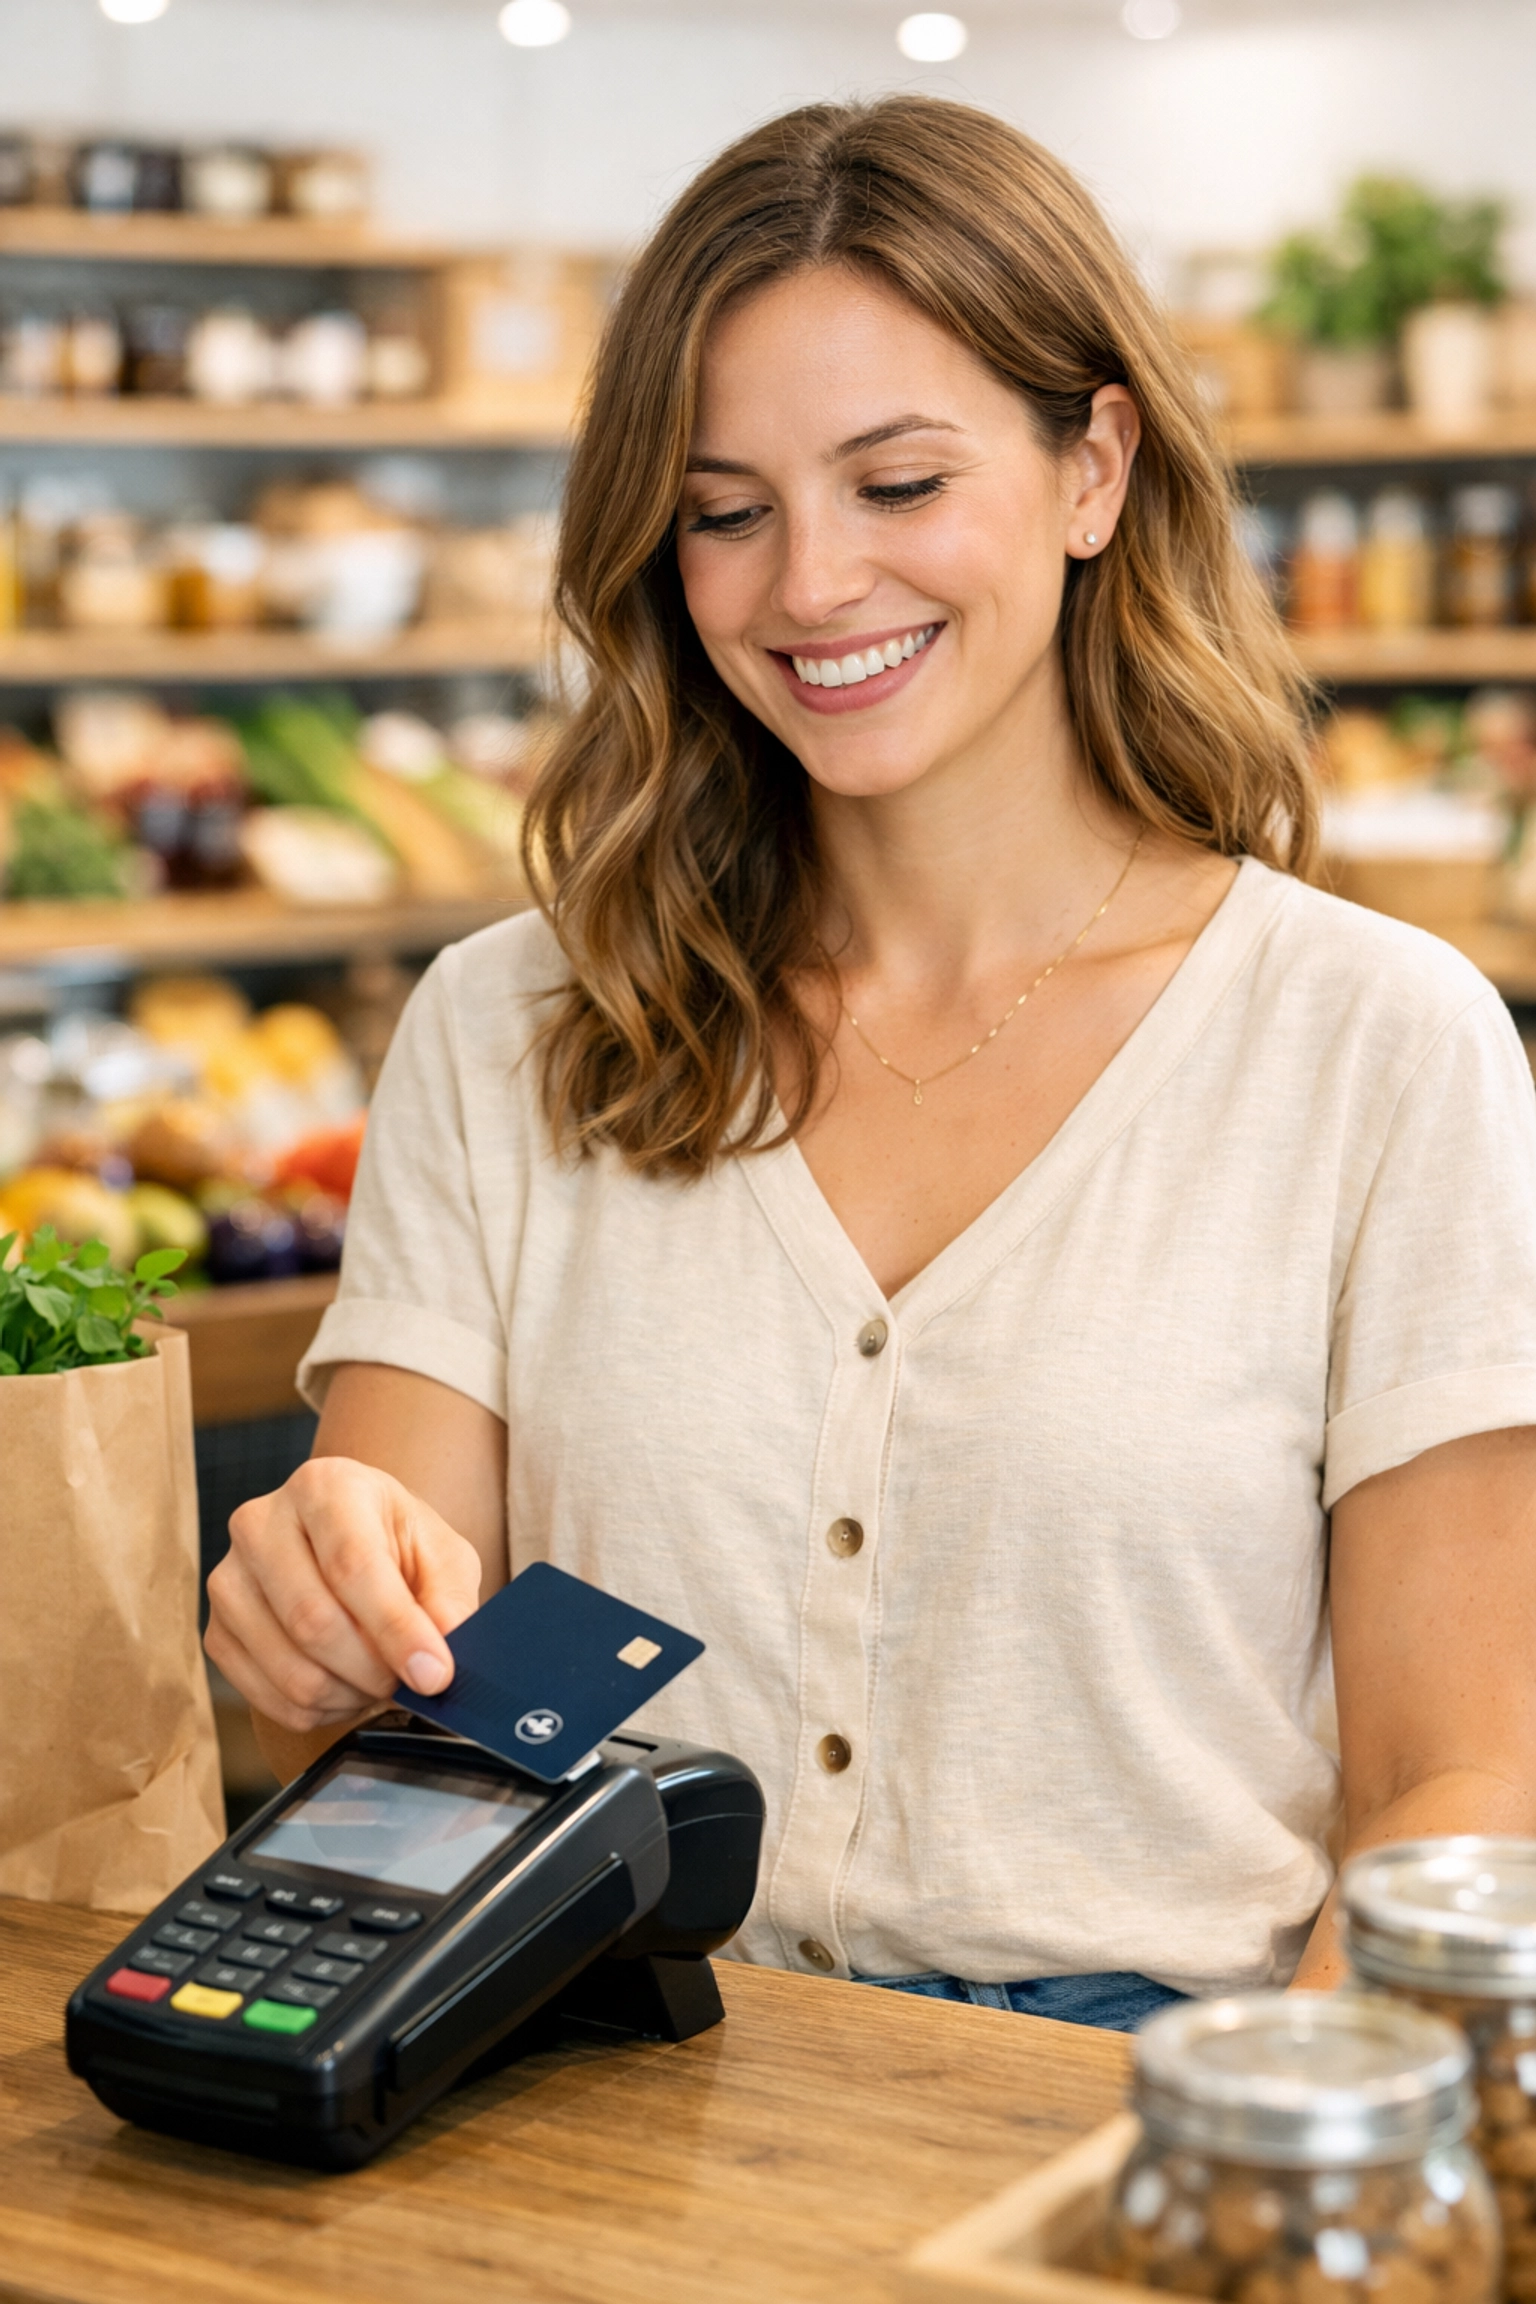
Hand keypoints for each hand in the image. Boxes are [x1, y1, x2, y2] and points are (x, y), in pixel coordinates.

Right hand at [205, 1455, 482, 1734]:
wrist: (345, 1545)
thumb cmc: (396, 1545)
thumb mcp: (441, 1554)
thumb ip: (448, 1601)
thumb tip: (440, 1662)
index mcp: (323, 1486)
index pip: (352, 1565)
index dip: (396, 1629)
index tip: (434, 1675)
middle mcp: (260, 1524)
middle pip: (313, 1622)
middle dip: (374, 1670)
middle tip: (411, 1683)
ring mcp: (229, 1580)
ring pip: (291, 1671)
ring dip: (351, 1695)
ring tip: (381, 1681)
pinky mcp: (216, 1633)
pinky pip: (269, 1699)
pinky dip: (320, 1710)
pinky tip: (346, 1688)